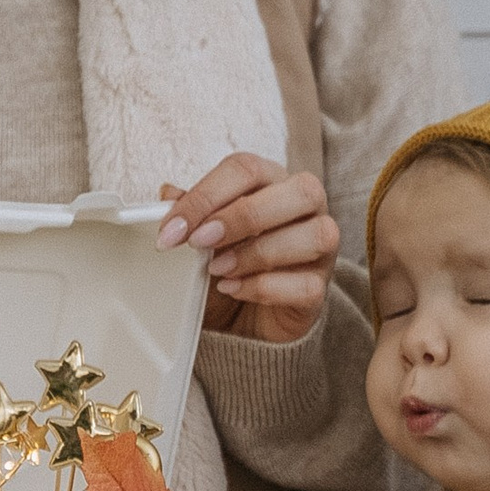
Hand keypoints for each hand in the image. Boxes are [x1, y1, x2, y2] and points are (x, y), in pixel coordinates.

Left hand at [157, 152, 337, 344]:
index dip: (206, 195)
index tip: (171, 229)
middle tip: (198, 242)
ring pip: (314, 235)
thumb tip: (168, 194)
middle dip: (241, 216)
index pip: (247, 169)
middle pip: (298, 190)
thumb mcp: (199, 240)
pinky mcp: (320, 289)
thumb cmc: (226, 267)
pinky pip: (305, 284)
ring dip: (257, 252)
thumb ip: (189, 215)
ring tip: (217, 269)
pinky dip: (264, 288)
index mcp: (274, 182)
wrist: (245, 321)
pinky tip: (233, 290)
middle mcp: (307, 208)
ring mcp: (321, 249)